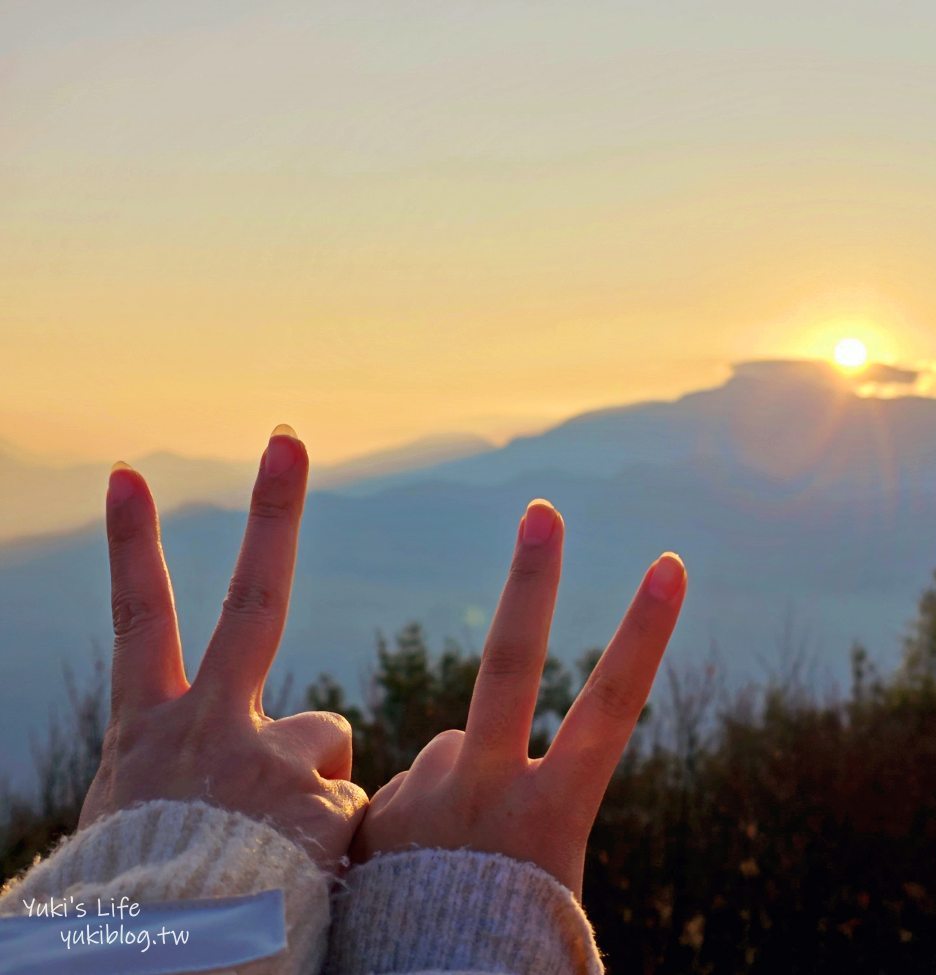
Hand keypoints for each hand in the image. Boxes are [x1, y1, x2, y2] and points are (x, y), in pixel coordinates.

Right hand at [79, 424, 366, 871]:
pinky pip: (353, 808)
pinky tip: (309, 878)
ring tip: (280, 849)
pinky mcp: (325, 804)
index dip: (131, 544)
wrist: (166, 965)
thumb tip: (258, 754)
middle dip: (272, 510)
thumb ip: (200, 763)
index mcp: (150, 733)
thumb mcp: (149, 820)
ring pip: (324, 739)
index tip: (127, 475)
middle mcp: (209, 729)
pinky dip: (340, 840)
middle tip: (288, 437)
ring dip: (315, 783)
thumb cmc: (152, 905)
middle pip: (250, 600)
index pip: (139, 620)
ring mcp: (269, 760)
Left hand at [350, 499, 685, 896]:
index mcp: (553, 814)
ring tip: (454, 863)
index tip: (671, 564)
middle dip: (533, 583)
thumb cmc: (502, 944)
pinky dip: (409, 816)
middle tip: (542, 510)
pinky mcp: (374, 816)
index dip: (645, 633)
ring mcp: (428, 800)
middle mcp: (491, 793)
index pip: (612, 708)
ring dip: (456, 788)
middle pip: (513, 667)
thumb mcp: (544, 877)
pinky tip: (403, 870)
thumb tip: (490, 756)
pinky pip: (396, 792)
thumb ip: (526, 800)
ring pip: (450, 752)